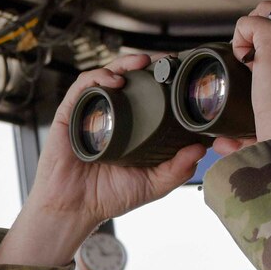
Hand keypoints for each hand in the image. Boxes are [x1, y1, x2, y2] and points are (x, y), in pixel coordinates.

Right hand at [0, 53, 208, 264]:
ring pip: (107, 76)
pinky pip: (83, 87)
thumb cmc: (108, 197)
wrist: (73, 209)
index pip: (148, 95)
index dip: (164, 80)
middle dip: (149, 64)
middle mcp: (110, 115)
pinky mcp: (69, 113)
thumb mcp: (152, 184)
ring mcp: (89, 112)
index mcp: (130, 127)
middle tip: (169, 60)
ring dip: (125, 63)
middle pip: (129, 79)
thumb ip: (177, 169)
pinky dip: (99, 77)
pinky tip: (116, 81)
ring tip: (143, 62)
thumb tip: (201, 148)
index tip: (183, 74)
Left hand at [222, 0, 270, 149]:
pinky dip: (239, 40)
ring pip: (268, 7)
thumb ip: (264, 127)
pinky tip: (243, 65)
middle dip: (266, 21)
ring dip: (251, 28)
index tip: (268, 70)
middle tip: (253, 54)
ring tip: (247, 60)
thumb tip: (223, 145)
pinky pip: (247, 22)